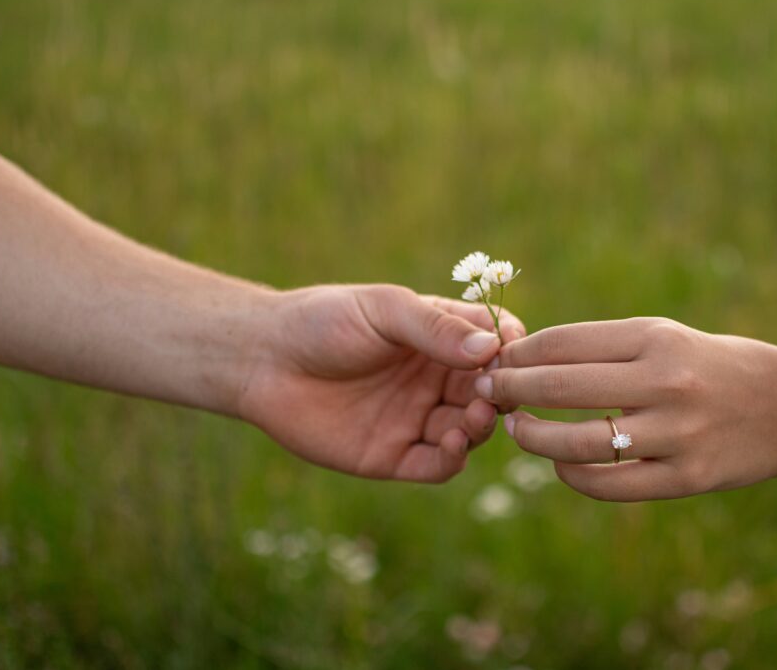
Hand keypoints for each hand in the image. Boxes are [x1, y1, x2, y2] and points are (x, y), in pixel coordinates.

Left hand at [238, 284, 524, 482]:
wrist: (263, 360)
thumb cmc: (323, 321)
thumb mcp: (384, 311)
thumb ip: (435, 327)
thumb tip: (490, 348)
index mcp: (439, 338)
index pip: (494, 346)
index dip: (511, 351)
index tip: (513, 353)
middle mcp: (434, 380)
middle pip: (488, 393)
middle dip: (498, 394)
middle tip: (491, 393)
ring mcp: (416, 419)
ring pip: (469, 431)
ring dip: (480, 427)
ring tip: (473, 416)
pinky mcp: (392, 456)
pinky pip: (436, 465)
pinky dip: (453, 459)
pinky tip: (453, 444)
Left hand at [476, 318, 776, 499]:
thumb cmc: (718, 365)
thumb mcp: (668, 336)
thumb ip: (608, 348)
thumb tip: (533, 360)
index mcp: (656, 338)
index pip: (563, 342)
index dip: (518, 353)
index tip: (495, 360)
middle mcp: (664, 382)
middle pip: (559, 386)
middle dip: (509, 389)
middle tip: (485, 392)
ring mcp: (675, 434)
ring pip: (576, 442)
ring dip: (532, 436)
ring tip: (515, 429)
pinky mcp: (685, 478)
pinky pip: (608, 485)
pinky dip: (572, 475)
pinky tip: (560, 465)